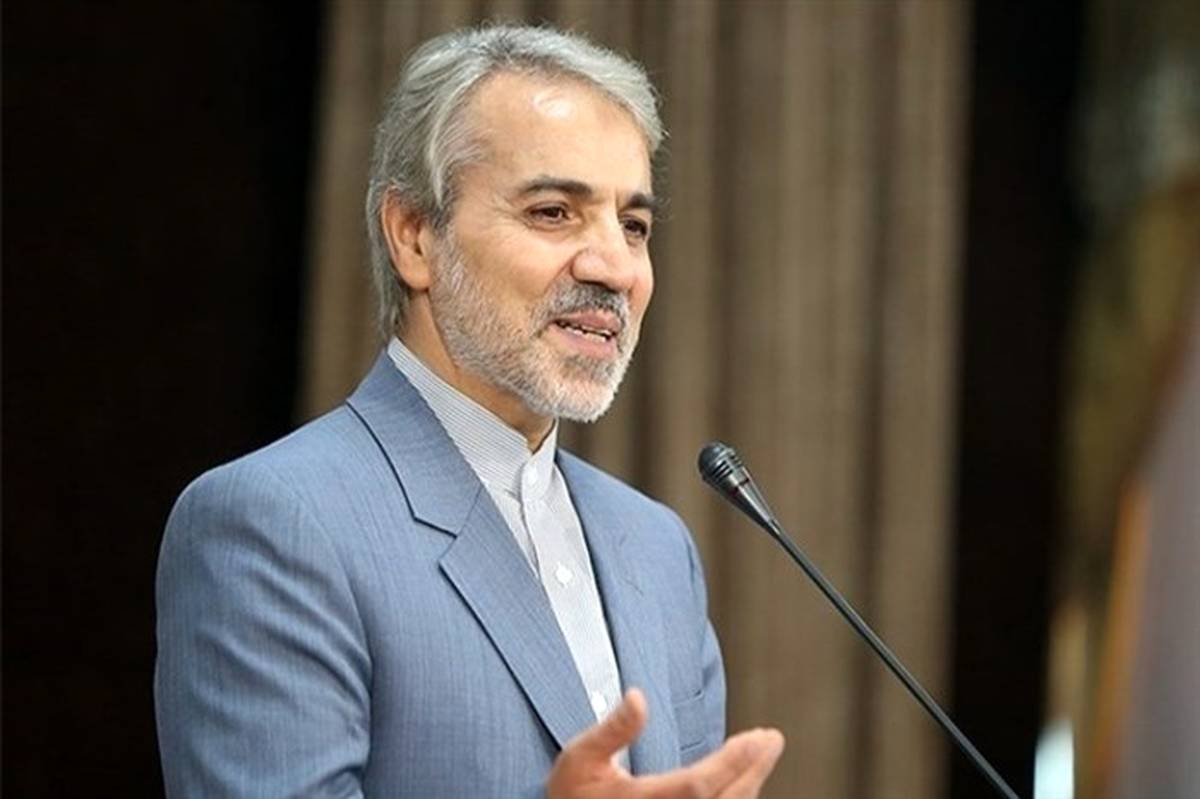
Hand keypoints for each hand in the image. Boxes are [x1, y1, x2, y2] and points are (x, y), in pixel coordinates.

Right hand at [546, 689, 783, 798]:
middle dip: (752, 769)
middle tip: (771, 739)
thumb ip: (612, 729)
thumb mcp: (580, 756)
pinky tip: (745, 782)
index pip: (696, 786)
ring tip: (763, 755)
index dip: (732, 763)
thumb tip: (639, 698)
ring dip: (750, 784)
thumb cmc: (572, 795)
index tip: (757, 738)